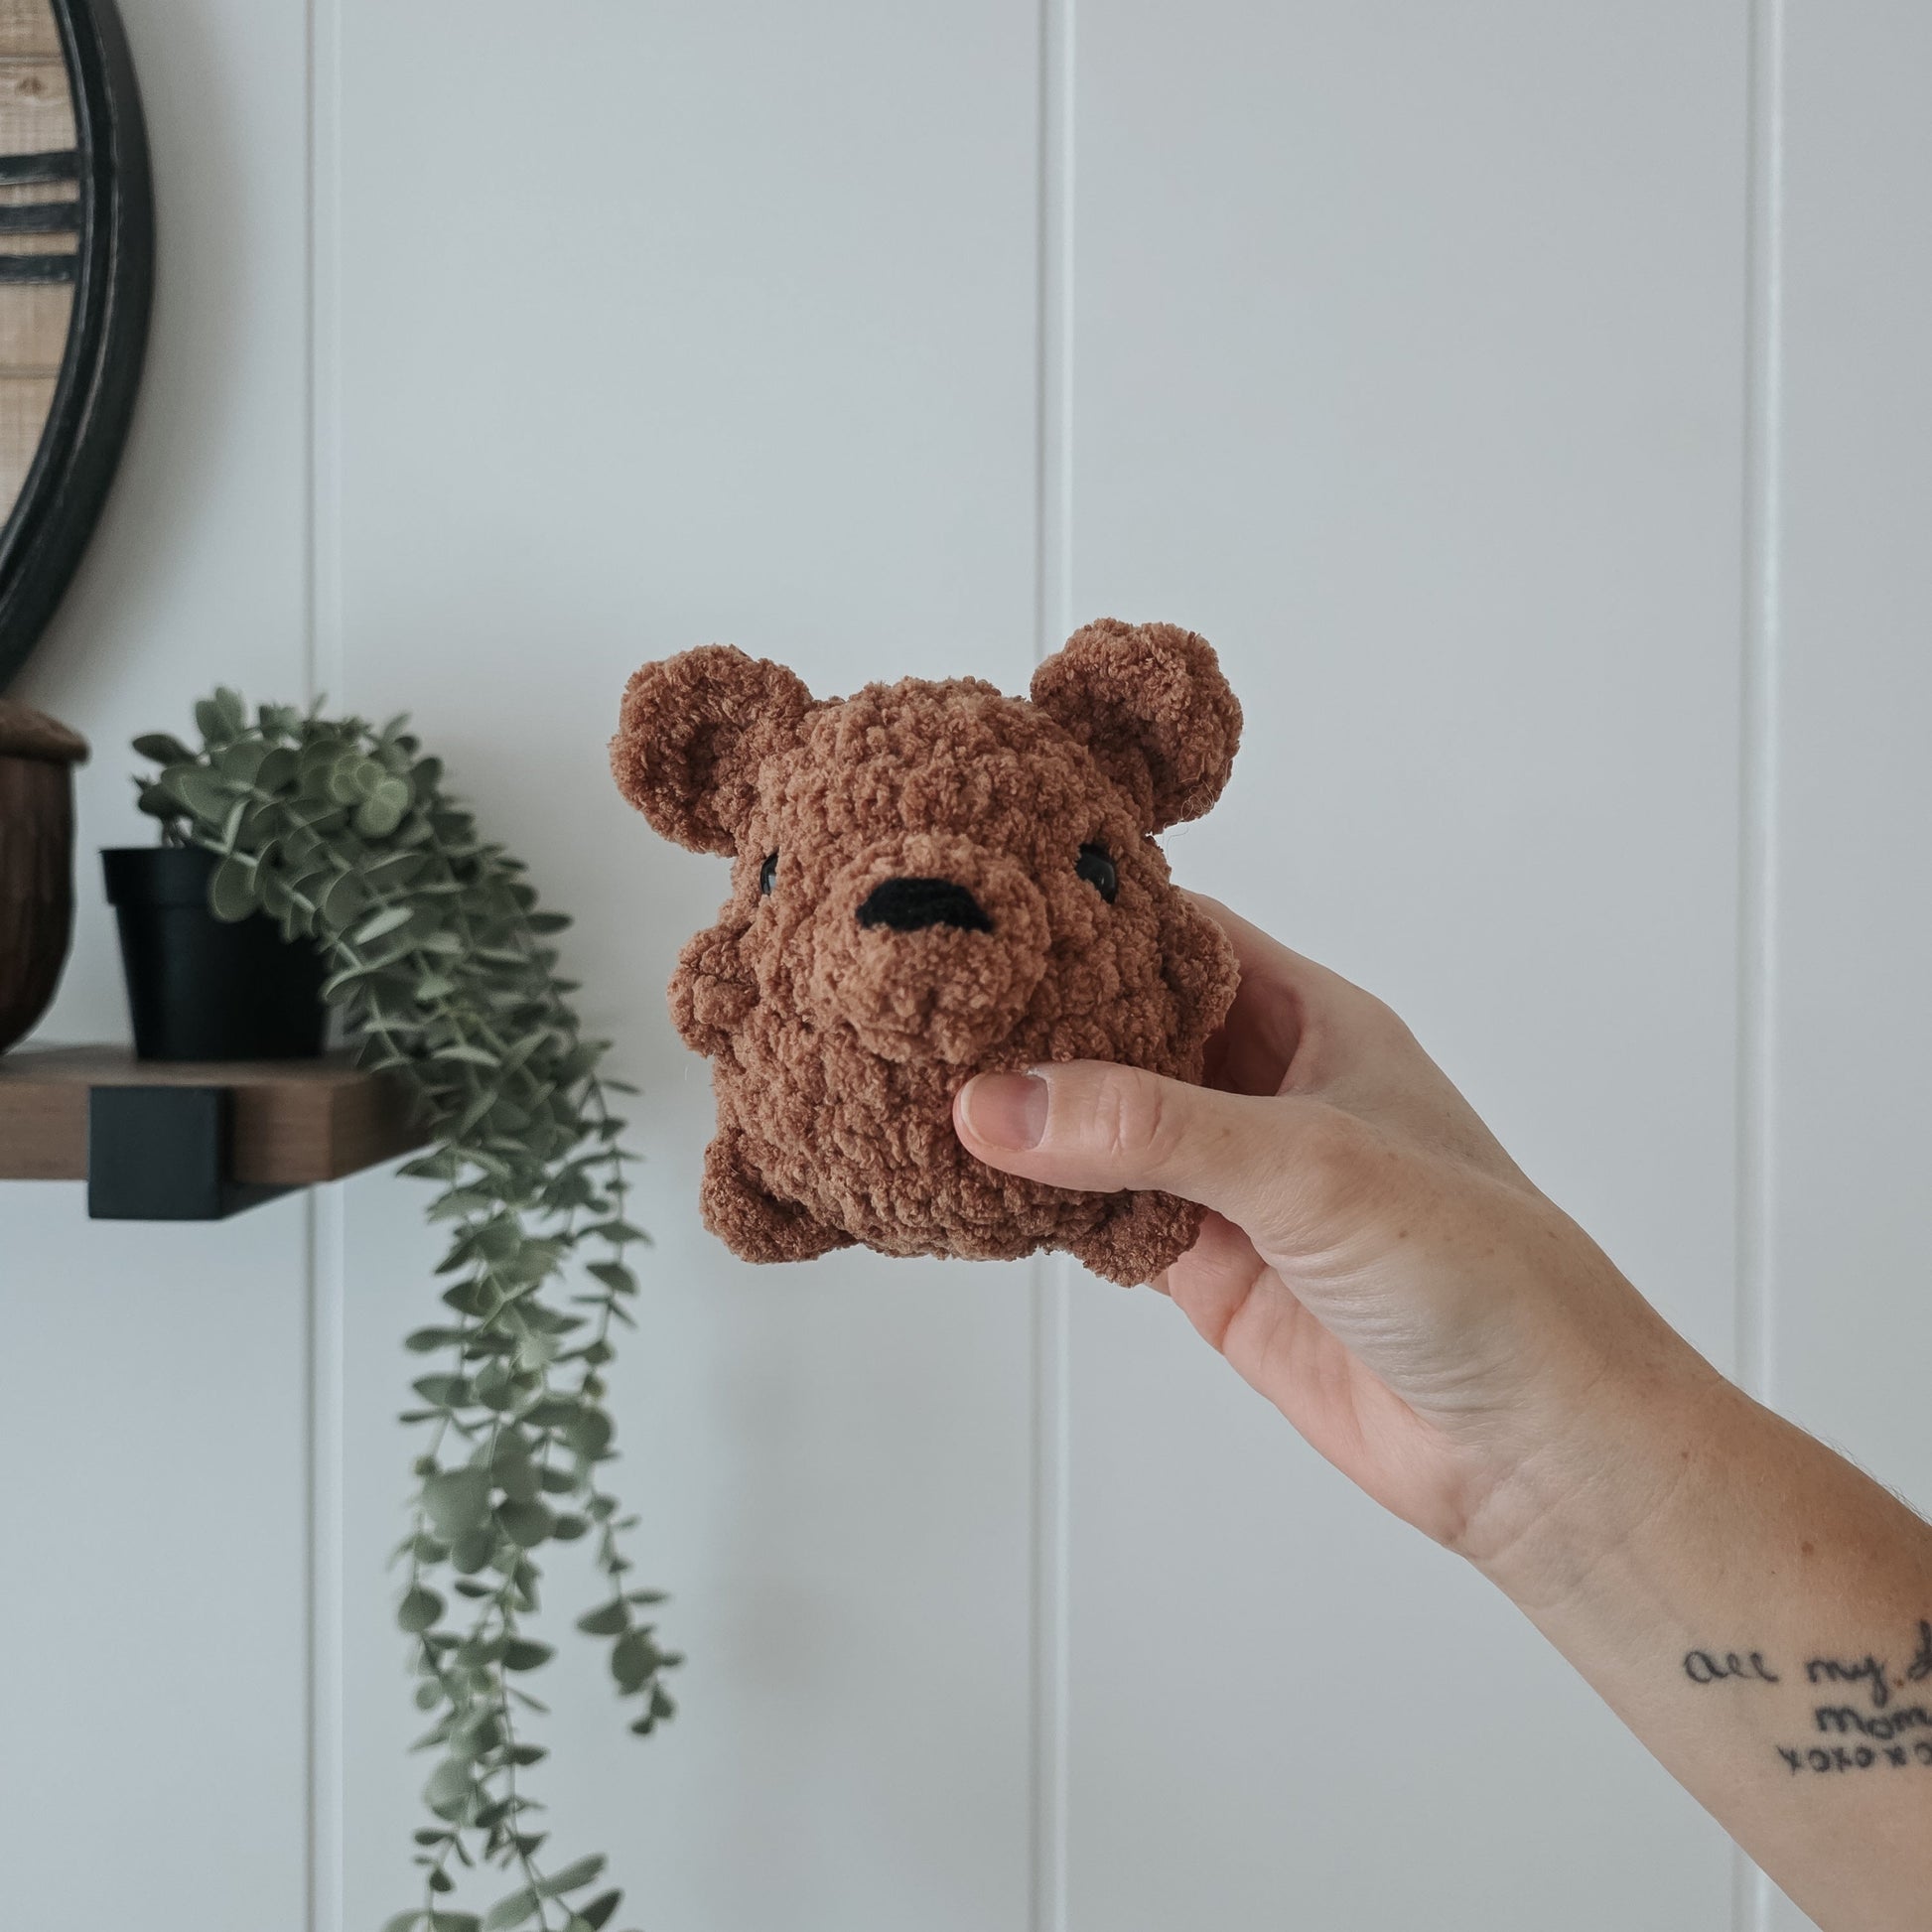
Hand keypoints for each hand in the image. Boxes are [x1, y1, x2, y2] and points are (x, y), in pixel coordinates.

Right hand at [953, 895, 1711, 1568]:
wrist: (1531, 1443)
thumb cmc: (1482, 1268)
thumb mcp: (1310, 1165)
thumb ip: (1150, 1129)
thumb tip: (998, 1101)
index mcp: (1315, 1022)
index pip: (1184, 937)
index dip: (1092, 916)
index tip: (985, 904)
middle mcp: (1268, 1092)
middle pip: (1129, 1031)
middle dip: (1041, 1022)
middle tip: (927, 1003)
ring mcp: (1235, 1186)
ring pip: (1107, 1131)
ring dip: (1033, 1121)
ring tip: (922, 1088)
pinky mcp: (1210, 1271)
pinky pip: (1106, 1219)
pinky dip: (1046, 1208)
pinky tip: (978, 1191)